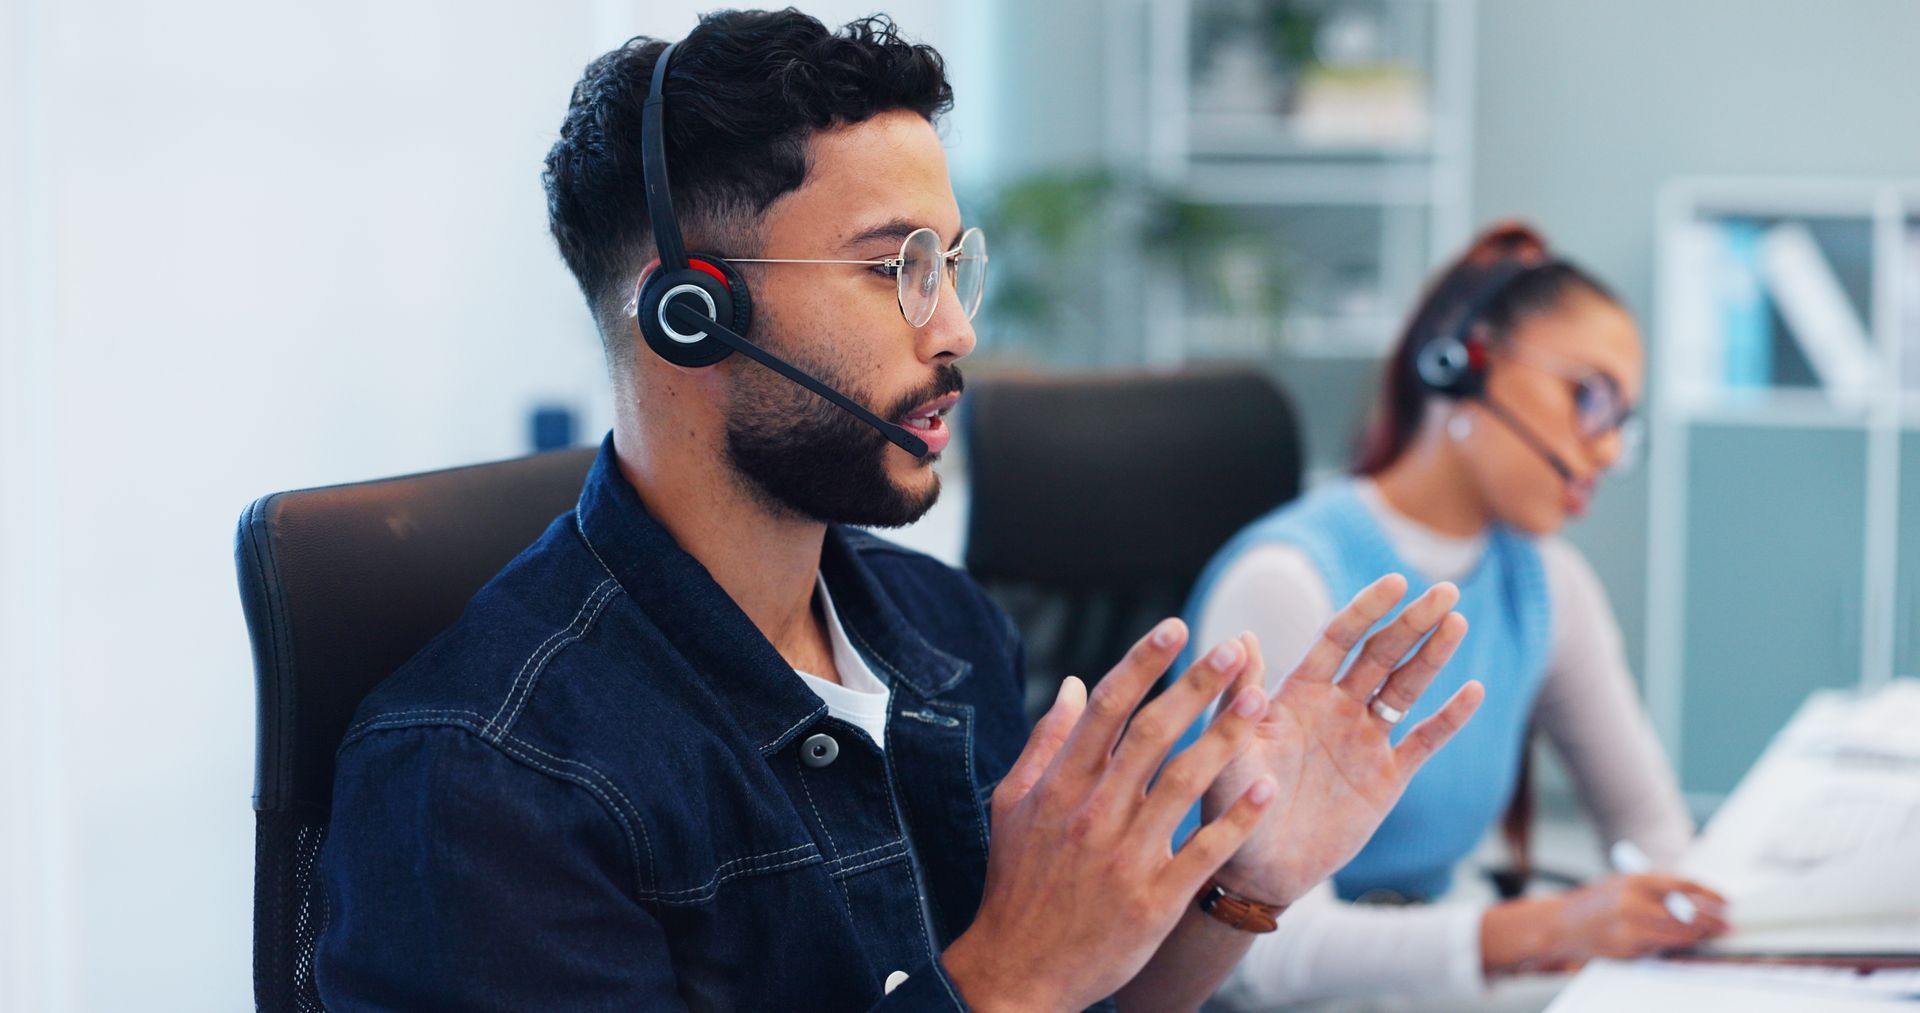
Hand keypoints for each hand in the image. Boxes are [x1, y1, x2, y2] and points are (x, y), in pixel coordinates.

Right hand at [942, 619, 1278, 1012]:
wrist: (1019, 970)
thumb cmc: (1016, 883)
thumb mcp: (1011, 806)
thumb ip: (1043, 742)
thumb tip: (1068, 684)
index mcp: (1060, 786)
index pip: (1106, 708)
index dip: (1143, 662)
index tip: (1176, 627)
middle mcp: (1093, 814)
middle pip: (1153, 734)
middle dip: (1196, 686)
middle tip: (1234, 650)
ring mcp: (1125, 857)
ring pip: (1185, 783)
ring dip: (1225, 738)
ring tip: (1258, 702)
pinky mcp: (1153, 900)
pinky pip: (1205, 851)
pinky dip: (1237, 818)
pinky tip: (1265, 787)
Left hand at [1203, 574, 1483, 905]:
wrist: (1255, 868)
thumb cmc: (1230, 805)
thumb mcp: (1230, 748)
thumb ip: (1238, 696)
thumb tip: (1241, 637)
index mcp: (1299, 693)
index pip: (1339, 639)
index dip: (1367, 609)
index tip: (1395, 581)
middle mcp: (1336, 708)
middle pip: (1381, 654)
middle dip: (1412, 622)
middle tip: (1446, 590)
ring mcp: (1364, 740)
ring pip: (1406, 688)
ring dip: (1433, 656)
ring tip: (1458, 621)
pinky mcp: (1386, 778)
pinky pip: (1424, 741)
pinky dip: (1449, 718)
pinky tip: (1474, 690)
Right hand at [1484, 873, 1729, 972]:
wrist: (1560, 925)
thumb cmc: (1594, 904)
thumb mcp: (1622, 885)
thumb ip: (1653, 890)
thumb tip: (1693, 899)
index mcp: (1633, 879)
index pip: (1682, 884)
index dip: (1709, 893)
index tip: (1726, 900)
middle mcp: (1632, 900)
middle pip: (1685, 912)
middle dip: (1710, 919)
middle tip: (1728, 924)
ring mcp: (1630, 925)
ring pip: (1677, 933)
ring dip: (1699, 935)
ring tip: (1715, 934)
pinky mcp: (1627, 947)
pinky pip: (1661, 947)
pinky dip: (1677, 945)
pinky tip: (1688, 944)